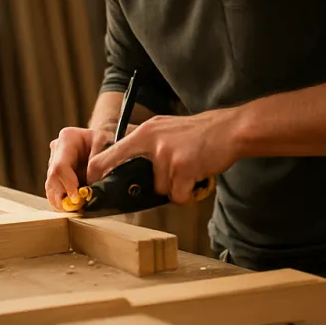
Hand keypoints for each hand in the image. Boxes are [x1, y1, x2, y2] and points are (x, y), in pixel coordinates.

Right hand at [44, 125, 114, 210]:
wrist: (102, 140)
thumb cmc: (104, 140)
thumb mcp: (106, 145)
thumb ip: (98, 161)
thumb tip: (90, 181)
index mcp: (67, 138)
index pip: (60, 166)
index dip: (67, 184)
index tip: (76, 197)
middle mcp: (56, 149)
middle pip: (52, 178)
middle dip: (63, 194)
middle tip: (76, 206)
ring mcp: (54, 160)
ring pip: (50, 185)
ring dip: (60, 200)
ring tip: (72, 209)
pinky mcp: (55, 171)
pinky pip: (52, 188)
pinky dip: (59, 199)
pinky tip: (67, 207)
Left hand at [85, 108, 242, 203]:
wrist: (229, 130)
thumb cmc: (199, 134)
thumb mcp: (165, 129)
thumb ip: (146, 145)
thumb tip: (125, 167)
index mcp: (144, 132)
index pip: (107, 156)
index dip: (98, 174)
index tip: (96, 187)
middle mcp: (151, 141)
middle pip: (137, 181)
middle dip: (153, 184)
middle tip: (172, 174)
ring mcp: (167, 155)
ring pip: (160, 189)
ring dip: (175, 186)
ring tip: (189, 169)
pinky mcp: (183, 168)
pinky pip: (178, 196)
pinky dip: (188, 193)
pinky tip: (197, 177)